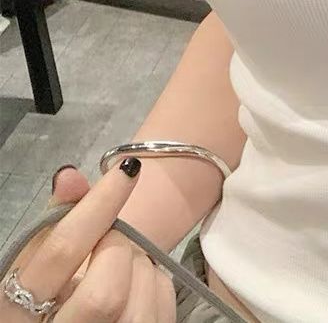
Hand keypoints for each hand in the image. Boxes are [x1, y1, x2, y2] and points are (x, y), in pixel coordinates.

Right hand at [1, 159, 176, 321]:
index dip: (98, 206)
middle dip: (118, 254)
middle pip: (105, 294)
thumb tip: (70, 175)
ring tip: (122, 268)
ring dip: (141, 271)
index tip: (127, 170)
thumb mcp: (34, 268)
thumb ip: (52, 223)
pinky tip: (138, 286)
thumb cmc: (43, 299)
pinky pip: (162, 310)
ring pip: (139, 307)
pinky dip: (157, 285)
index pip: (60, 253)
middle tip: (109, 245)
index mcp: (15, 312)